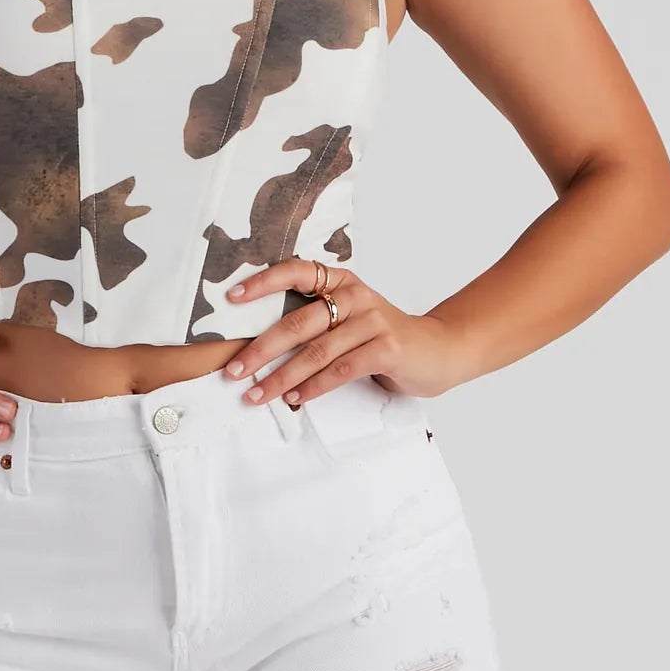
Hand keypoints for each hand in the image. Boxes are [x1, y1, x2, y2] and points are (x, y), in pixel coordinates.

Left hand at [219, 259, 466, 408]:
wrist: (438, 350)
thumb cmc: (384, 337)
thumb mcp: (350, 318)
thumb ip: (316, 322)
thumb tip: (259, 345)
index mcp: (341, 281)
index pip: (296, 271)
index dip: (262, 283)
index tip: (232, 297)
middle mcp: (355, 295)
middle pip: (298, 322)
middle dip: (261, 349)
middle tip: (235, 369)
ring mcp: (372, 320)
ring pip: (316, 351)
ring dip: (282, 377)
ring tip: (257, 394)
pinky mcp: (386, 348)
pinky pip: (341, 369)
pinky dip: (314, 387)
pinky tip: (296, 399)